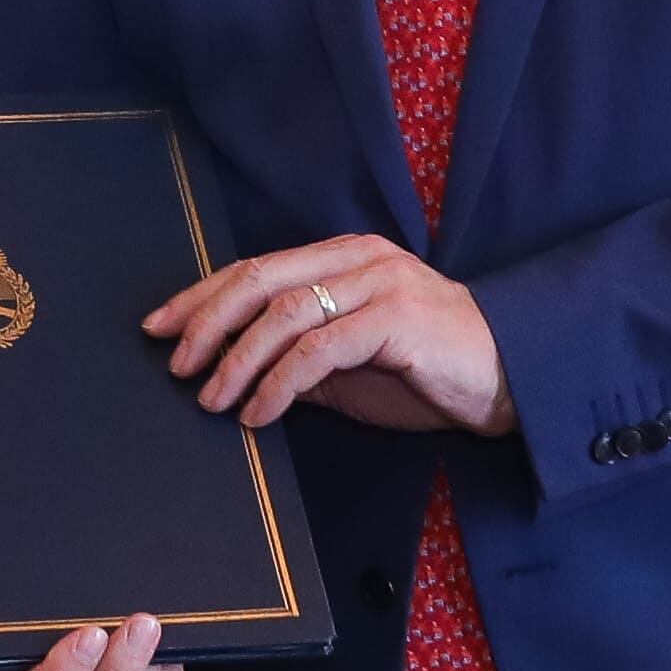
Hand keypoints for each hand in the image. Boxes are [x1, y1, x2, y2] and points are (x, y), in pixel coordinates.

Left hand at [147, 236, 514, 436]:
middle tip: (176, 365)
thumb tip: (232, 374)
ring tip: (212, 400)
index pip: (256, 269)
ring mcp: (378, 284)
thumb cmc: (431, 371)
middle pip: (259, 281)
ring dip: (237, 361)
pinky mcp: (395, 319)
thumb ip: (299, 359)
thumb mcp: (352, 366)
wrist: (512, 380)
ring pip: (283, 314)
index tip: (159, 327)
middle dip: (206, 322)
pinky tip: (258, 413)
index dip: (200, 296)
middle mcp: (357, 259)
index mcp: (343, 257)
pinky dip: (278, 384)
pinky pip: (318, 350)